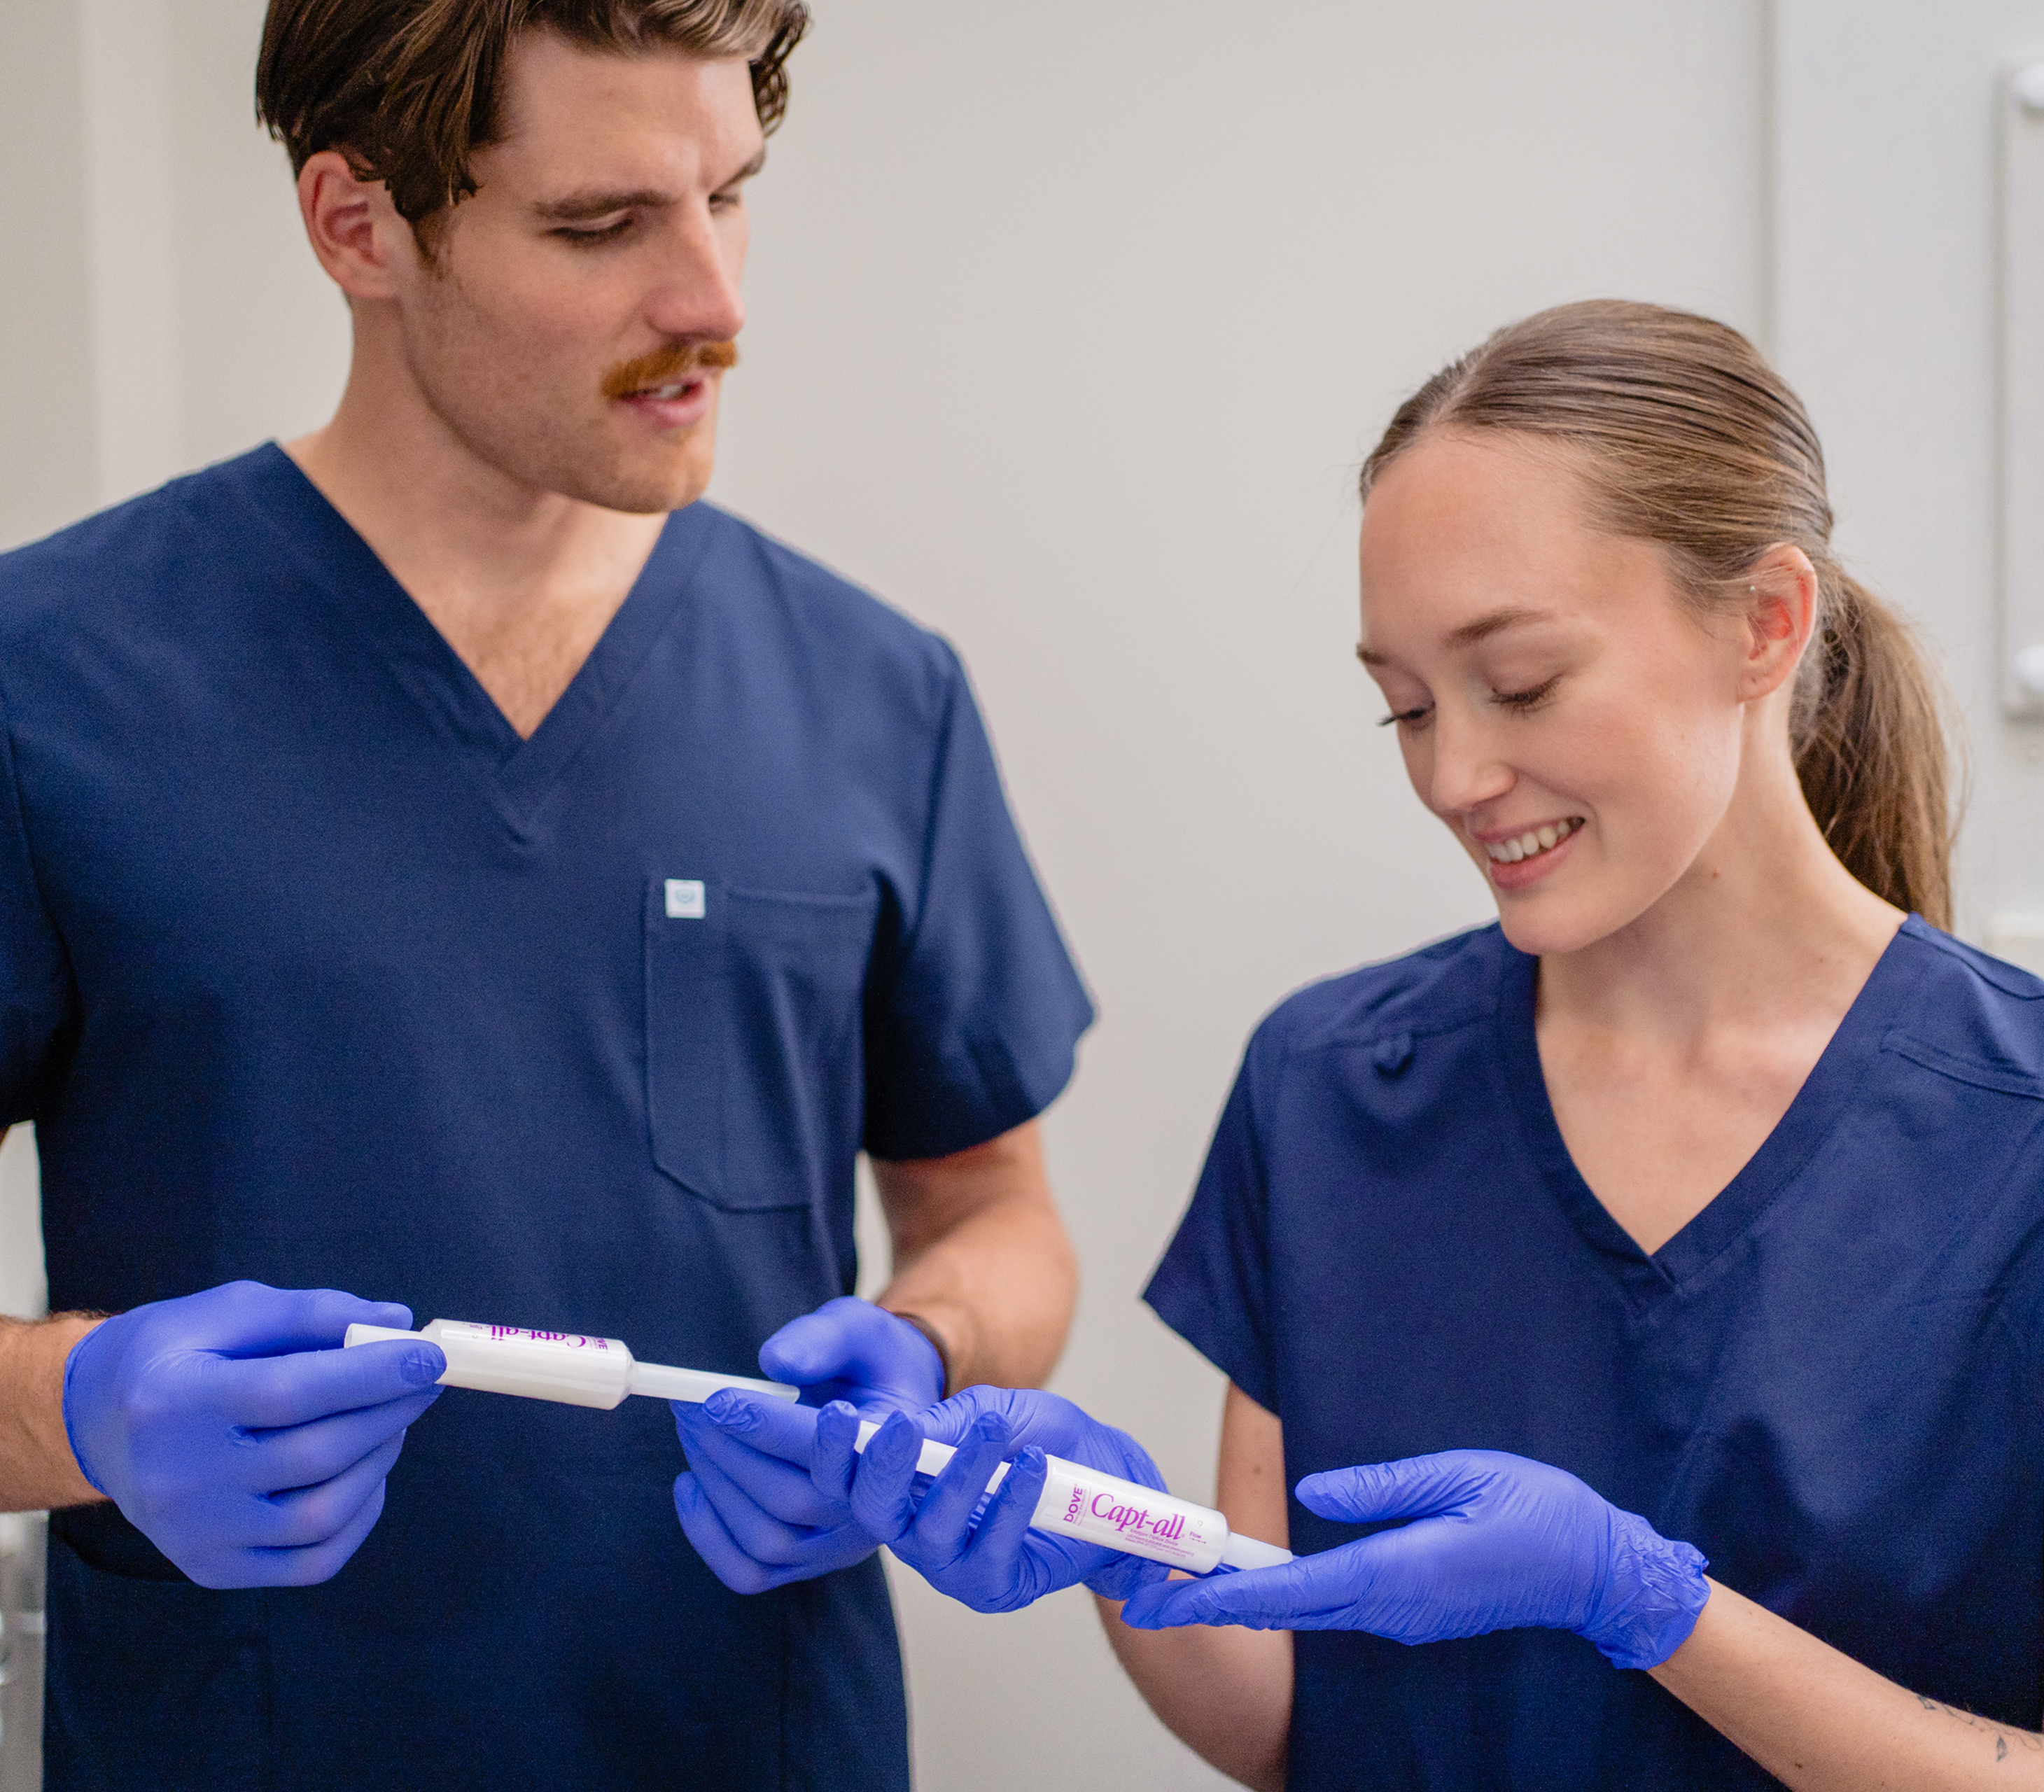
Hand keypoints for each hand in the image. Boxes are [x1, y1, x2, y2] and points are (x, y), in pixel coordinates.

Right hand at [60, 1280, 445, 1588]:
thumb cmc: (173, 1355)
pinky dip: (360, 1513)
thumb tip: (397, 1320)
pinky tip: (367, 1470)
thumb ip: (312, 1312)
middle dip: (390, 1410)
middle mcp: (178, 1480)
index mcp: (174, 1402)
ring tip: (392, 1419)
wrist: (95, 1424)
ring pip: (322, 1513)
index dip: (373, 1373)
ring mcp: (194, 1535)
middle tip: (424, 1380)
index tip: (430, 1353)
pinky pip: (313, 1559)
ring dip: (380, 1459)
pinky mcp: (212, 1568)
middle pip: (315, 1454)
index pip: (292, 1392)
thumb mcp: (228, 1311)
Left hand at [671, 1298, 946, 1593]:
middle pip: (792, 1501)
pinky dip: (708, 1536)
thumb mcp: (859, 1330)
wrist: (883, 1401)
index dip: (768, 1429)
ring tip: (693, 1428)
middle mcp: (874, 1513)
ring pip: (767, 1539)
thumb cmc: (869, 1362)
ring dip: (715, 1482)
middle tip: (692, 1404)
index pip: (828, 1455)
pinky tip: (690, 1485)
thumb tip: (775, 1361)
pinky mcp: (805, 1562)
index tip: (717, 1397)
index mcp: (898, 1454)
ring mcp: (838, 1545)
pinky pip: (750, 1573)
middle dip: (730, 1450)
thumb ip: (823, 1339)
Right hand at [818, 1385, 1172, 1612]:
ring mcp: (951, 1563)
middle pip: (874, 1511)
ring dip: (960, 1476)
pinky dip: (1010, 1505)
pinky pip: (990, 1551)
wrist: (1109, 1475)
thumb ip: (952, 1420)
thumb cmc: (1043, 1439)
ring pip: (930, 1532)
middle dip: (881, 1469)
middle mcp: (913, 1528)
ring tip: (991, 1431)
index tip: (837, 1412)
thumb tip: (907, 1430)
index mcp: (902, 1483)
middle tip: (899, 1427)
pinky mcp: (995, 1585)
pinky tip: (1032, 1467)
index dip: (831, 1451)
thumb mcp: (997, 1411)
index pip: (845, 1476)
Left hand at [1118, 1449, 1707, 1669]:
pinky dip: (1291, 1596)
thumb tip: (1309, 1492)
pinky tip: (1263, 1580)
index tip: (1172, 1602)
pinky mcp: (1413, 1613)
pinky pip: (1340, 1604)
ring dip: (1251, 1598)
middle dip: (1219, 1602)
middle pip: (1290, 1607)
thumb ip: (1382, 1487)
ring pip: (1312, 1607)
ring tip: (1190, 1580)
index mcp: (1398, 1572)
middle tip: (1152, 1594)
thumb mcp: (1460, 1478)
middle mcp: (1392, 1606)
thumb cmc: (1535, 1513)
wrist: (1595, 1573)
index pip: (1293, 1590)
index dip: (1227, 1597)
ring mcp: (1403, 1617)